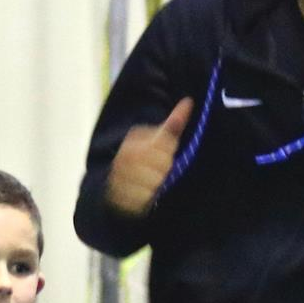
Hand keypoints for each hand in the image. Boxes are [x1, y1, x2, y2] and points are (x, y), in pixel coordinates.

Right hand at [103, 98, 192, 217]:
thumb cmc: (143, 161)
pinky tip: (142, 195)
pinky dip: (144, 201)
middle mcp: (124, 155)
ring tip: (148, 184)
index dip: (168, 155)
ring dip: (155, 188)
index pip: (166, 145)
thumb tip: (189, 101)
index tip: (163, 158)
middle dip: (163, 173)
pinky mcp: (114, 195)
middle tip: (155, 174)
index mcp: (134, 139)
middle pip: (162, 167)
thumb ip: (173, 124)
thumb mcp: (157, 140)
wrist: (114, 186)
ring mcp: (117, 175)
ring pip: (154, 184)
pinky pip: (142, 200)